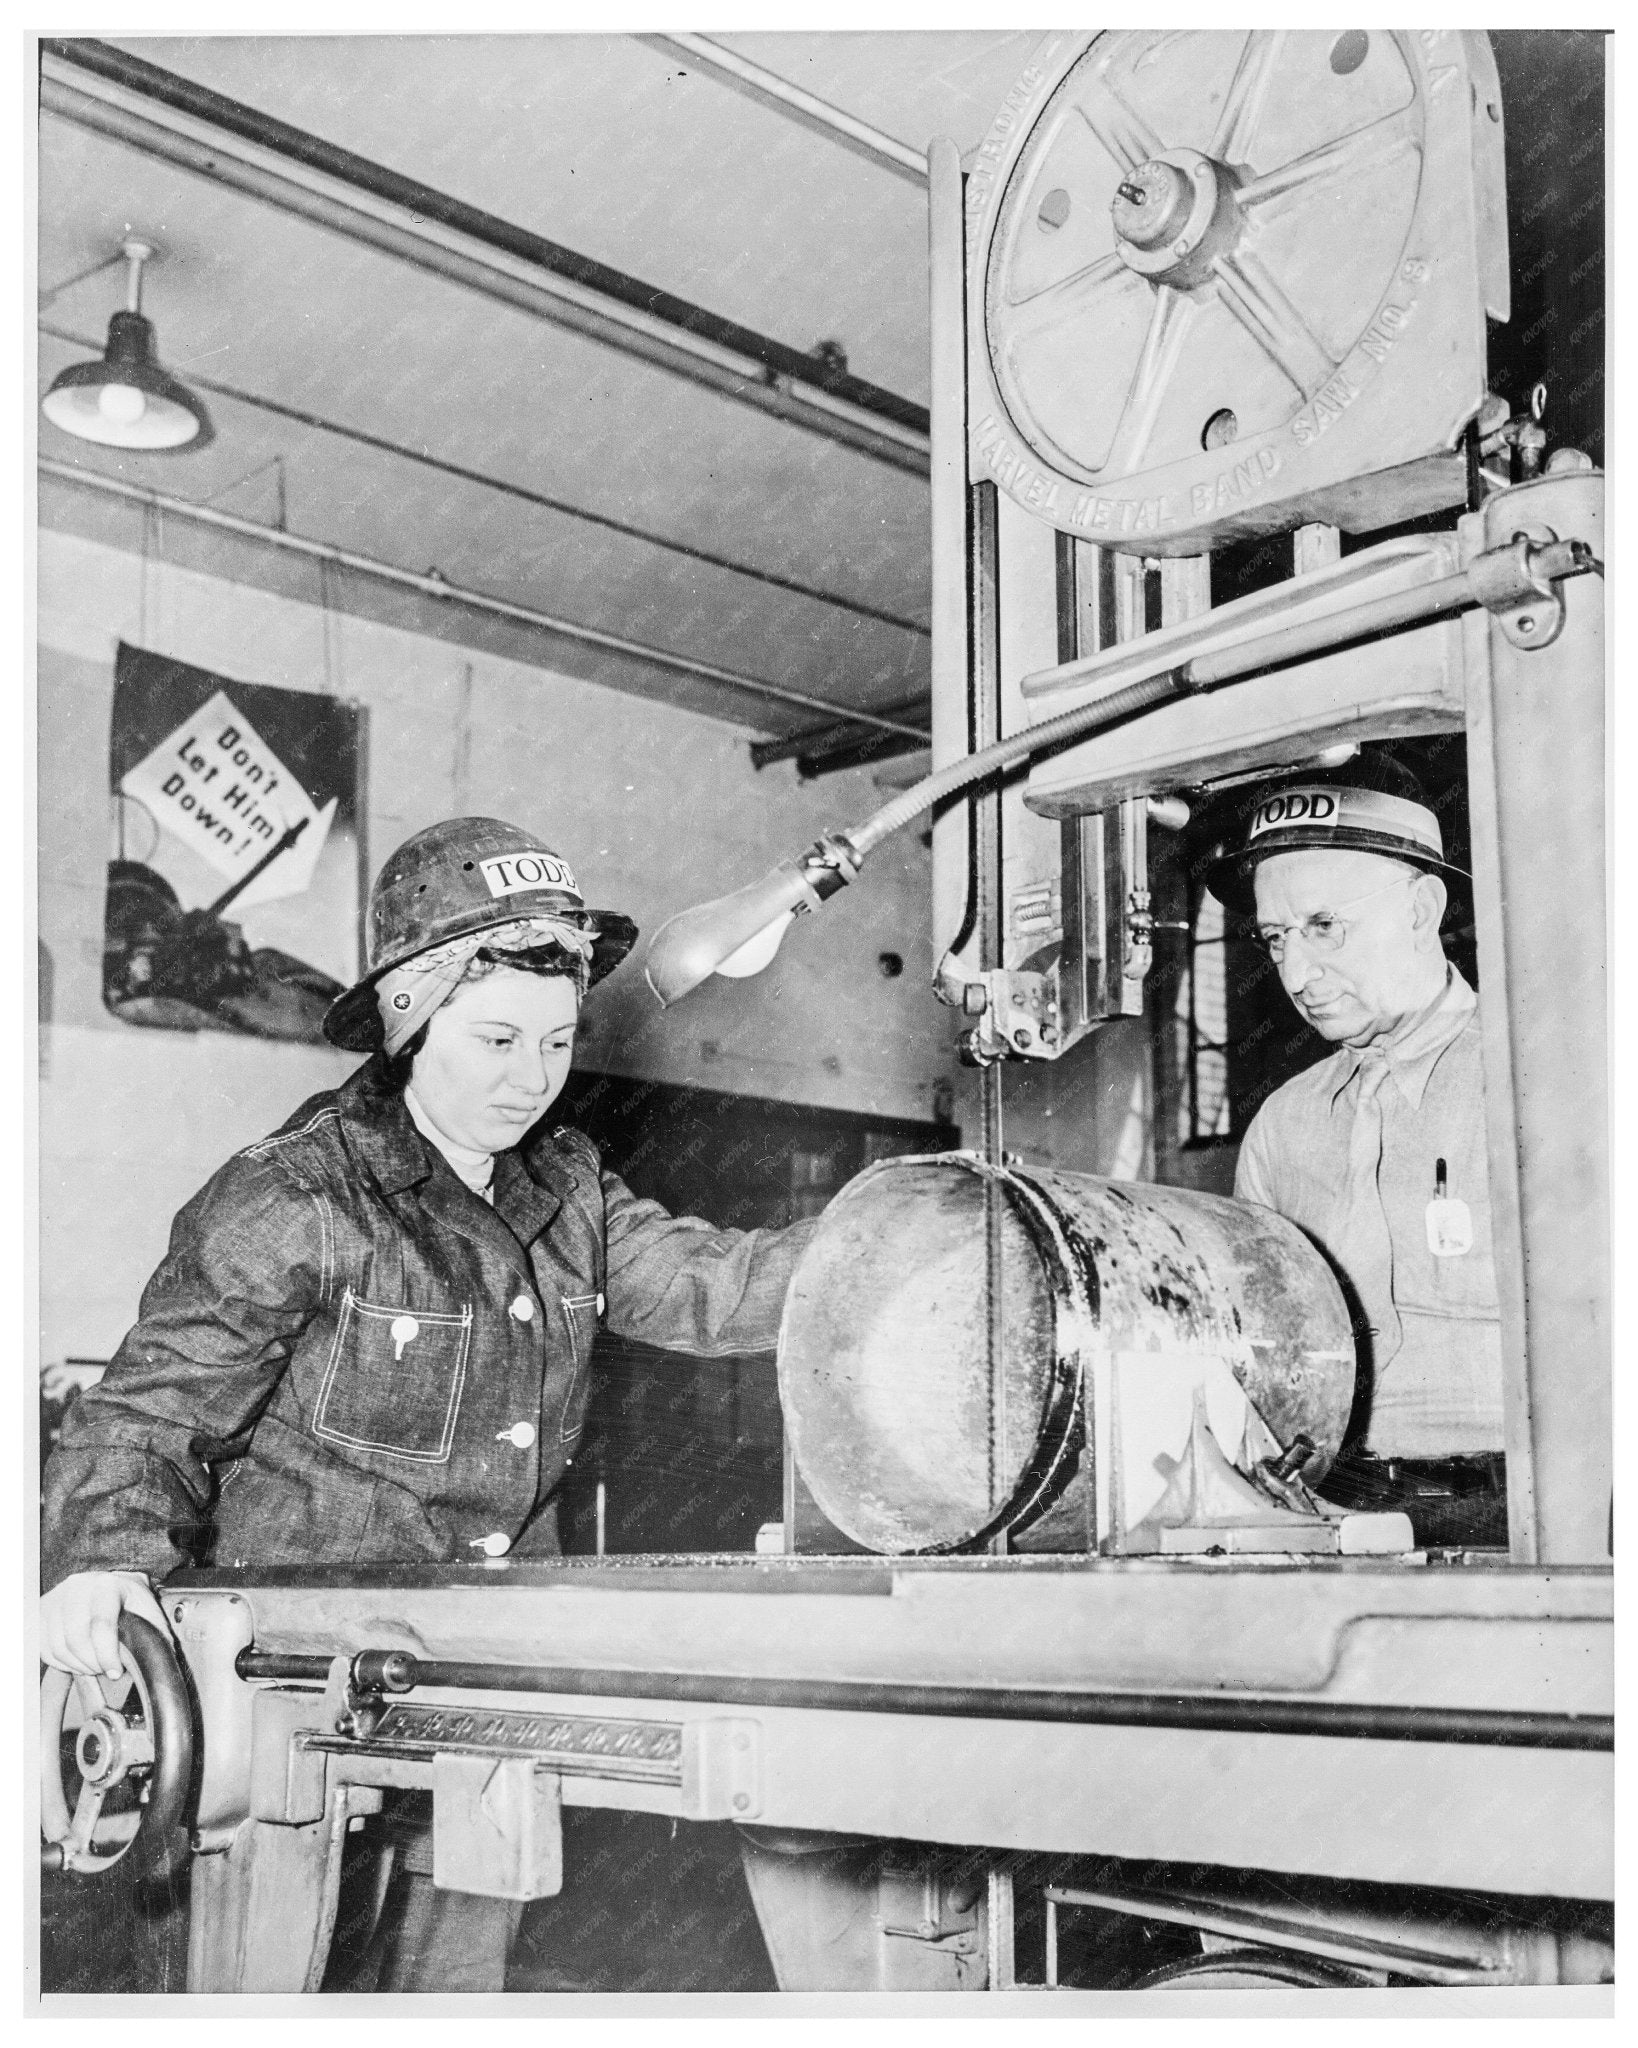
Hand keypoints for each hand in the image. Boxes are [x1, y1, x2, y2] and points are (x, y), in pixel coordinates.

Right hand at [41, 1571, 172, 1678]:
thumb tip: (159, 1666)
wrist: (111, 1585)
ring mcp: (56, 1599)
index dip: (107, 1654)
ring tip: (94, 1666)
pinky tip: (78, 1661)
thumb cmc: (131, 1601)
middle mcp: (77, 1587)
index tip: (115, 1672)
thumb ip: (153, 1636)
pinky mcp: (41, 1613)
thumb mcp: (149, 1612)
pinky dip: (62, 1663)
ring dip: (78, 1665)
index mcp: (107, 1584)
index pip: (101, 1624)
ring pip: (58, 1646)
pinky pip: (45, 1649)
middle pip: (76, 1639)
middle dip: (93, 1663)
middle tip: (106, 1669)